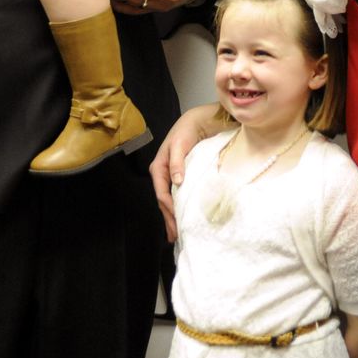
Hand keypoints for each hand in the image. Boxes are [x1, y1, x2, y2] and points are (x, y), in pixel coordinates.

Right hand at [149, 104, 218, 241]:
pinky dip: (179, 207)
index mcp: (158, 168)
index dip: (169, 209)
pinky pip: (177, 195)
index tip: (178, 223)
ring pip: (170, 200)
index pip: (162, 194)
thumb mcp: (180, 143)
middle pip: (164, 201)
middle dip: (169, 219)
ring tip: (178, 233)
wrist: (198, 120)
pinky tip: (183, 217)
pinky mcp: (181, 176)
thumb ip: (177, 161)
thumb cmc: (187, 130)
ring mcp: (171, 176)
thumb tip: (177, 181)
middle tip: (176, 237)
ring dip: (173, 216)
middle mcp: (163, 174)